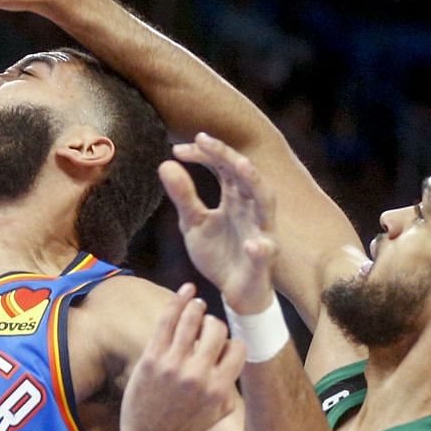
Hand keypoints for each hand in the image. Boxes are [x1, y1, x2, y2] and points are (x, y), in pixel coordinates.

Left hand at [121, 285, 244, 430]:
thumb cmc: (186, 427)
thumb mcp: (220, 410)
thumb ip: (231, 381)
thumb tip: (238, 351)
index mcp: (220, 388)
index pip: (238, 348)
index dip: (231, 343)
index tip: (222, 345)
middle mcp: (199, 374)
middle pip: (217, 329)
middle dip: (214, 326)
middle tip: (206, 329)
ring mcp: (174, 365)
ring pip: (193, 318)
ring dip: (197, 308)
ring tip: (196, 306)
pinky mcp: (152, 358)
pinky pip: (168, 320)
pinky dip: (179, 301)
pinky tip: (186, 290)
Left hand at [160, 133, 277, 315]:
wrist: (234, 291)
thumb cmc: (218, 253)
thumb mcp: (193, 223)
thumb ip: (183, 196)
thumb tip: (165, 163)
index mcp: (235, 198)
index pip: (224, 166)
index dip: (204, 153)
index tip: (177, 148)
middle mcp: (251, 209)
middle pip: (245, 174)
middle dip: (227, 155)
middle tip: (203, 139)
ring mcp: (260, 233)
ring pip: (265, 204)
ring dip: (255, 183)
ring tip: (240, 166)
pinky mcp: (263, 261)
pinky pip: (265, 252)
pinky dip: (260, 248)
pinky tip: (253, 245)